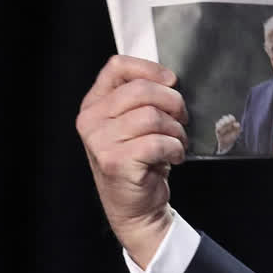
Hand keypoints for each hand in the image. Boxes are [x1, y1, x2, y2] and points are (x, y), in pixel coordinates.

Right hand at [76, 55, 189, 268]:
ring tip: (176, 143)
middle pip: (141, 90)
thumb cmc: (141, 160)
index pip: (116, 66)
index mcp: (94, 104)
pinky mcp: (116, 161)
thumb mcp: (136, 123)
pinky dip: (175, 148)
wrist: (137, 205)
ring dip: (176, 130)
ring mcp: (99, 142)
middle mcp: (91, 120)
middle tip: (181, 119)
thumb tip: (170, 79)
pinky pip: (158, 142)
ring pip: (152, 116)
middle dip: (173, 102)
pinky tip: (173, 157)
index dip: (149, 69)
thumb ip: (143, 98)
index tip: (171, 81)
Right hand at [215, 113, 241, 153]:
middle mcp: (226, 123)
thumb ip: (238, 127)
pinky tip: (221, 129)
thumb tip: (236, 123)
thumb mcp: (237, 132)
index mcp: (231, 123)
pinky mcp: (217, 129)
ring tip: (224, 126)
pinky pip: (217, 125)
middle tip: (228, 122)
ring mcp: (221, 125)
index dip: (231, 117)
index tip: (233, 120)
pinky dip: (218, 126)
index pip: (231, 117)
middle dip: (226, 119)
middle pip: (224, 117)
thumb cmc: (233, 136)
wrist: (227, 143)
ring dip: (222, 122)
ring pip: (220, 120)